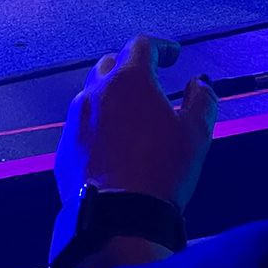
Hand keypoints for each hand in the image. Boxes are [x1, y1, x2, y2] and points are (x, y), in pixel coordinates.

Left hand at [55, 36, 216, 210]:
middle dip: (131, 68)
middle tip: (150, 83)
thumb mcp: (196, 134)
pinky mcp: (64, 150)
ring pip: (93, 95)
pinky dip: (98, 127)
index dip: (161, 47)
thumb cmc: (163, 171)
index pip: (142, 44)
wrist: (119, 222)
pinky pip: (82, 127)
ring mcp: (75, 121)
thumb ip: (202, 100)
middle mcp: (96, 92)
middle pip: (111, 65)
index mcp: (129, 80)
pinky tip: (112, 146)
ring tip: (130, 116)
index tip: (173, 56)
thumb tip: (199, 85)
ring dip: (111, 97)